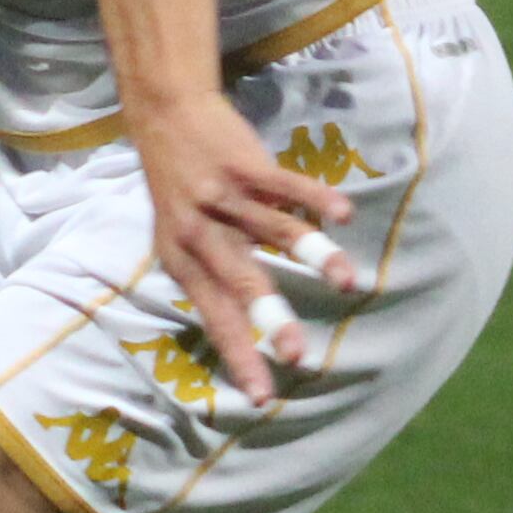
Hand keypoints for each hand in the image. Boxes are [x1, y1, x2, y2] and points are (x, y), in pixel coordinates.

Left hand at [131, 84, 368, 415]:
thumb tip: (245, 322)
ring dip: (313, 258)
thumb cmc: (179, 188)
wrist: (164, 115)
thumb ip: (210, 276)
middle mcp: (199, 234)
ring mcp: (222, 198)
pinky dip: (314, 199)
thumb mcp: (179, 238)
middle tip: (299, 355)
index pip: (214, 319)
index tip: (262, 397)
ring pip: (271, 234)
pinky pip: (285, 185)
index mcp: (182, 261)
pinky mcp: (243, 165)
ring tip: (348, 283)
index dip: (239, 356)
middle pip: (239, 286)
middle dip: (270, 322)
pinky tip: (342, 215)